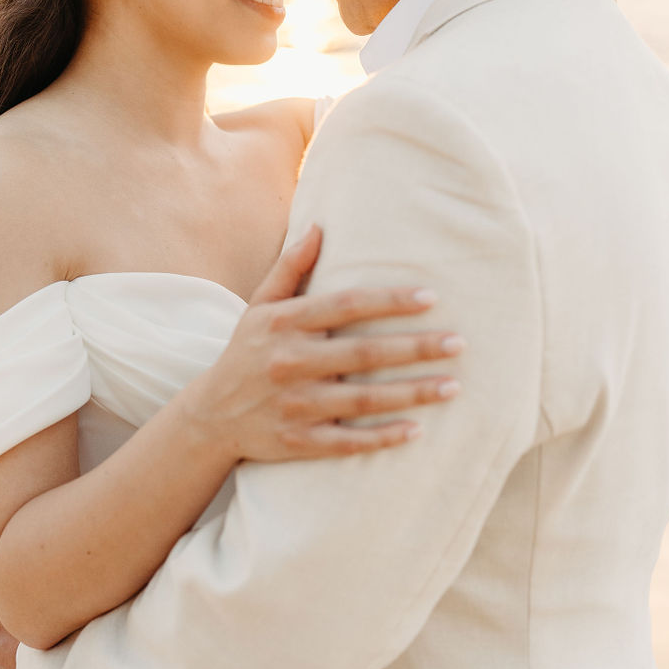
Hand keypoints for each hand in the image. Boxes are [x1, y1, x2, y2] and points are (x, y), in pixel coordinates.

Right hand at [180, 226, 462, 461]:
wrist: (209, 416)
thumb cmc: (248, 352)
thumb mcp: (260, 307)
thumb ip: (290, 268)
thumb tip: (319, 226)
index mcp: (285, 323)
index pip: (345, 306)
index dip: (389, 301)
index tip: (430, 298)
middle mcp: (290, 362)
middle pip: (364, 353)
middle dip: (415, 348)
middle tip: (458, 343)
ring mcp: (295, 405)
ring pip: (363, 399)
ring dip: (412, 394)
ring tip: (454, 386)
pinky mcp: (299, 442)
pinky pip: (348, 441)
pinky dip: (383, 437)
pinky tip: (418, 430)